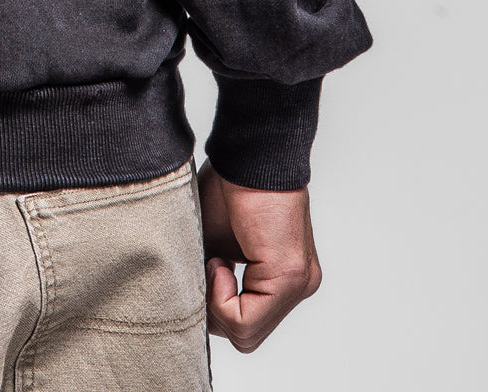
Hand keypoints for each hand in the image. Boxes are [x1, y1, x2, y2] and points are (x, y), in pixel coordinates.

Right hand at [197, 162, 321, 352]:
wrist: (249, 153)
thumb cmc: (228, 184)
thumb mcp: (212, 241)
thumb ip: (207, 275)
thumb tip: (189, 305)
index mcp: (281, 277)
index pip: (244, 321)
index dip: (213, 305)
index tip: (205, 264)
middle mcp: (296, 285)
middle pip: (244, 334)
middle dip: (214, 308)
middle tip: (206, 265)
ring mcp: (298, 284)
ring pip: (245, 334)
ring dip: (216, 302)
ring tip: (214, 258)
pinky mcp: (289, 276)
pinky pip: (246, 321)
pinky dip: (221, 298)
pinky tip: (219, 260)